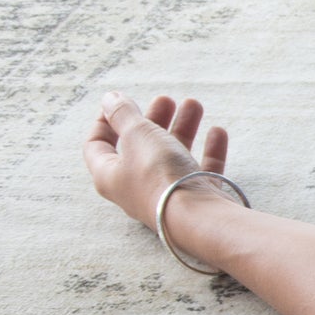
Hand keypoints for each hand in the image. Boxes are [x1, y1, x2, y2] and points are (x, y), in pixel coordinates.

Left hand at [83, 92, 231, 224]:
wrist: (197, 217)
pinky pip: (201, 170)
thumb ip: (123, 113)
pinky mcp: (196, 200)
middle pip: (140, 147)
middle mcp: (135, 187)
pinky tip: (217, 132)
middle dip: (153, 119)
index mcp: (110, 174)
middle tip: (166, 100)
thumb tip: (109, 97)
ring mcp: (168, 195)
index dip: (104, 121)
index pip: (97, 145)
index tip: (120, 102)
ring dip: (182, 128)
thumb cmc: (159, 176)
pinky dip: (208, 149)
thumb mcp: (137, 134)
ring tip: (194, 104)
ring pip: (173, 156)